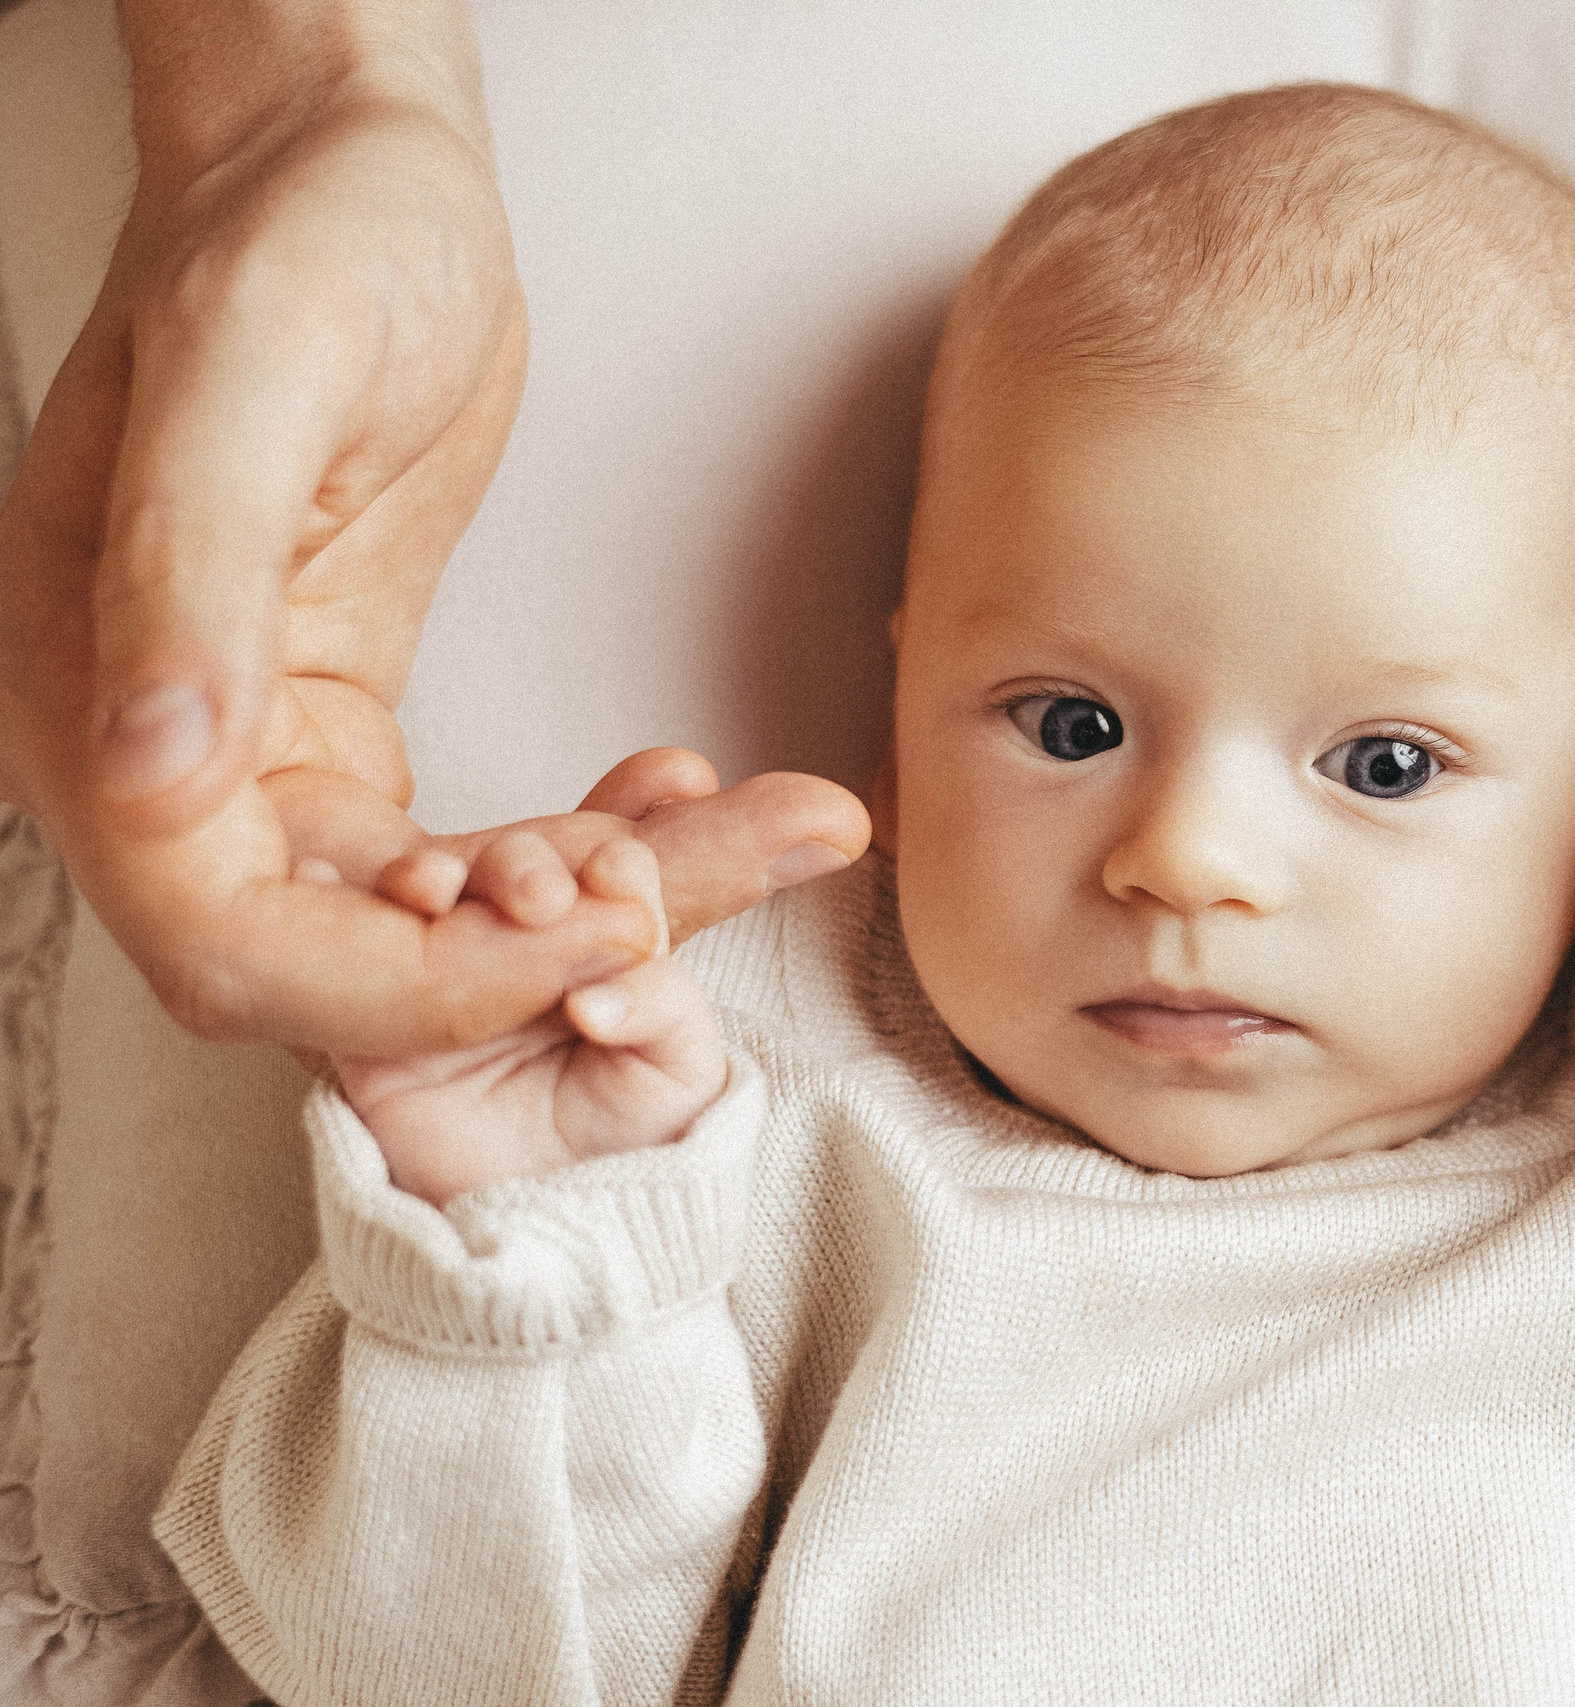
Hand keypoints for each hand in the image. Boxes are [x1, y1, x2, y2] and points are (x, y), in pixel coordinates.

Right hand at [0, 16, 870, 1052]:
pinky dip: (586, 849)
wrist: (351, 183)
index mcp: (88, 701)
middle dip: (534, 960)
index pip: (235, 942)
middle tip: (705, 883)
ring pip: (426, 927)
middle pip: (344, 966)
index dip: (413, 984)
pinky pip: (463, 861)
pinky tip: (690, 800)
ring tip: (760, 829)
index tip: (590, 941)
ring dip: (594, 907)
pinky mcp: (336, 745)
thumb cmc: (297, 240)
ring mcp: (245, 761)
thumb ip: (191, 573)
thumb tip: (154, 776)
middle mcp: (153, 764)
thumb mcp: (252, 372)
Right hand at [335, 836, 728, 1209]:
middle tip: (538, 900)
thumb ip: (662, 1007)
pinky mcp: (373, 1028)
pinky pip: (338, 966)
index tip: (614, 879)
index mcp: (598, 939)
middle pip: (510, 872)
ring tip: (428, 890)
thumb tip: (596, 995)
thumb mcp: (681, 1069)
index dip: (606, 867)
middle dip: (521, 868)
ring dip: (422, 877)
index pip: (601, 875)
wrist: (567, 1228)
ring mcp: (441, 975)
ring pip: (422, 900)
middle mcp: (517, 942)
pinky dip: (321, 911)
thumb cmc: (636, 1140)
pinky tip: (314, 876)